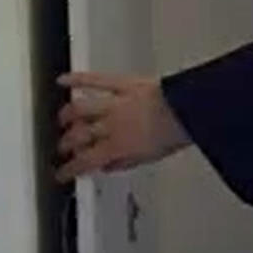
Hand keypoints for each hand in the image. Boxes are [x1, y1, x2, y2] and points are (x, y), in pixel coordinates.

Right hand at [55, 73, 190, 182]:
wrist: (190, 110)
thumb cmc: (175, 133)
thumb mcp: (149, 157)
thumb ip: (124, 162)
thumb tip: (107, 166)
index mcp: (118, 147)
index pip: (85, 161)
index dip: (69, 170)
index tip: (62, 173)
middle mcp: (111, 125)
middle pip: (78, 135)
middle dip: (66, 144)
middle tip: (63, 147)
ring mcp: (115, 103)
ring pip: (80, 109)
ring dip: (67, 115)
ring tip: (63, 119)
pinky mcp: (123, 83)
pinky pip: (96, 80)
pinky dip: (77, 79)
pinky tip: (63, 80)